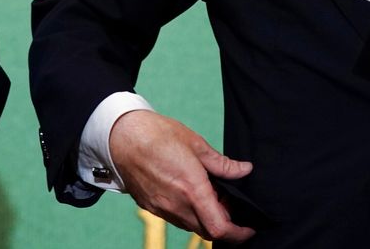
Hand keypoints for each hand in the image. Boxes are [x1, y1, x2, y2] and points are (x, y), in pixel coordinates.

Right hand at [109, 110, 254, 243]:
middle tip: (226, 200)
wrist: (121, 136)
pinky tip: (187, 192)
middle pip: (207, 231)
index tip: (248, 228)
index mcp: (192, 189)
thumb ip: (222, 164)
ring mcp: (162, 208)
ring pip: (191, 225)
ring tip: (207, 192)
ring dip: (205, 217)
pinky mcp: (150, 206)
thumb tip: (243, 170)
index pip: (220, 228)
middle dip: (223, 222)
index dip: (238, 234)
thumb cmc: (157, 135)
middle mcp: (177, 205)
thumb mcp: (196, 144)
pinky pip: (175, 218)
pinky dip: (188, 212)